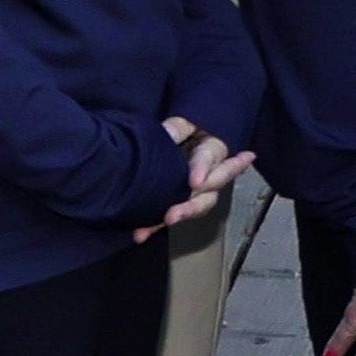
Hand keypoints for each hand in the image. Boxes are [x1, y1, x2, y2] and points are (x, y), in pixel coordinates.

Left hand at [141, 117, 253, 244]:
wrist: (187, 143)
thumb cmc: (191, 128)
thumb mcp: (188, 122)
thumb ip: (178, 127)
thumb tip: (166, 134)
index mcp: (213, 148)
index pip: (210, 158)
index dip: (203, 169)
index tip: (194, 181)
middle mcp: (210, 172)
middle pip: (207, 190)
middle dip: (191, 204)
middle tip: (173, 214)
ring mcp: (197, 189)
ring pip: (196, 205)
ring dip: (180, 215)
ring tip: (164, 221)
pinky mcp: (180, 200)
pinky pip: (173, 213)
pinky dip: (156, 225)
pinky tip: (141, 233)